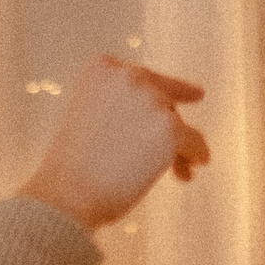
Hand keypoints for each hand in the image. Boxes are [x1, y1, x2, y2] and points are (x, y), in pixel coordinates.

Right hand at [19, 55, 210, 229]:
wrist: (67, 196)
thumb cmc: (74, 168)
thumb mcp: (91, 119)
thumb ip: (124, 108)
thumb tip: (179, 119)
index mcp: (101, 68)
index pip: (143, 79)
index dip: (162, 96)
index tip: (198, 95)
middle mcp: (128, 76)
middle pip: (162, 100)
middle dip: (167, 127)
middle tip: (175, 156)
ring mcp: (150, 100)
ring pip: (176, 123)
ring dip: (178, 147)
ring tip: (179, 173)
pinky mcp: (170, 128)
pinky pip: (195, 142)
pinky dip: (196, 155)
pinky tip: (194, 168)